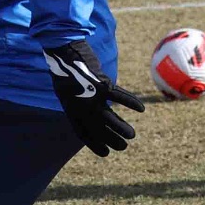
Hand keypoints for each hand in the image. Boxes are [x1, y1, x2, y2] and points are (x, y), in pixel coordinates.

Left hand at [44, 39, 144, 156]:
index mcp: (71, 110)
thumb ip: (78, 103)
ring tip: (132, 135)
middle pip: (98, 129)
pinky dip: (131, 102)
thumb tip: (93, 112)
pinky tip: (141, 109)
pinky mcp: (101, 84)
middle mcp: (80, 106)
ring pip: (109, 118)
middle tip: (123, 147)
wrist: (63, 52)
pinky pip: (120, 96)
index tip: (105, 153)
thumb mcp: (66, 91)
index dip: (94, 144)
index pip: (82, 133)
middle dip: (111, 140)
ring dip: (121, 128)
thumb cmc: (65, 70)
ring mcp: (90, 96)